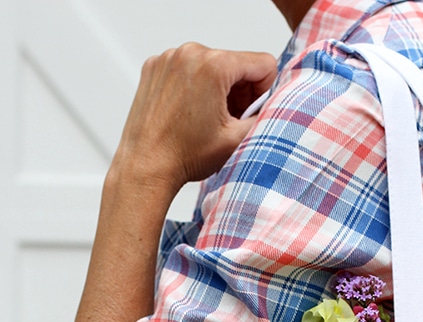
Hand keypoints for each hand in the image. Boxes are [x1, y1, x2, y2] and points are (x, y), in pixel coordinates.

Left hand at [112, 43, 277, 196]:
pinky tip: (189, 112)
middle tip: (228, 120)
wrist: (146, 167)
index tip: (251, 112)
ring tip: (206, 119)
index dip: (264, 92)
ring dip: (217, 89)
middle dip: (239, 91)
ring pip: (212, 66)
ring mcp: (169, 58)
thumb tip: (276, 107)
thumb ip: (265, 118)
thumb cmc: (184, 156)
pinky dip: (193, 87)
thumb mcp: (237, 140)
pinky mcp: (155, 66)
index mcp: (214, 65)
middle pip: (236, 64)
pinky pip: (188, 69)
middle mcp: (190, 53)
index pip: (263, 64)